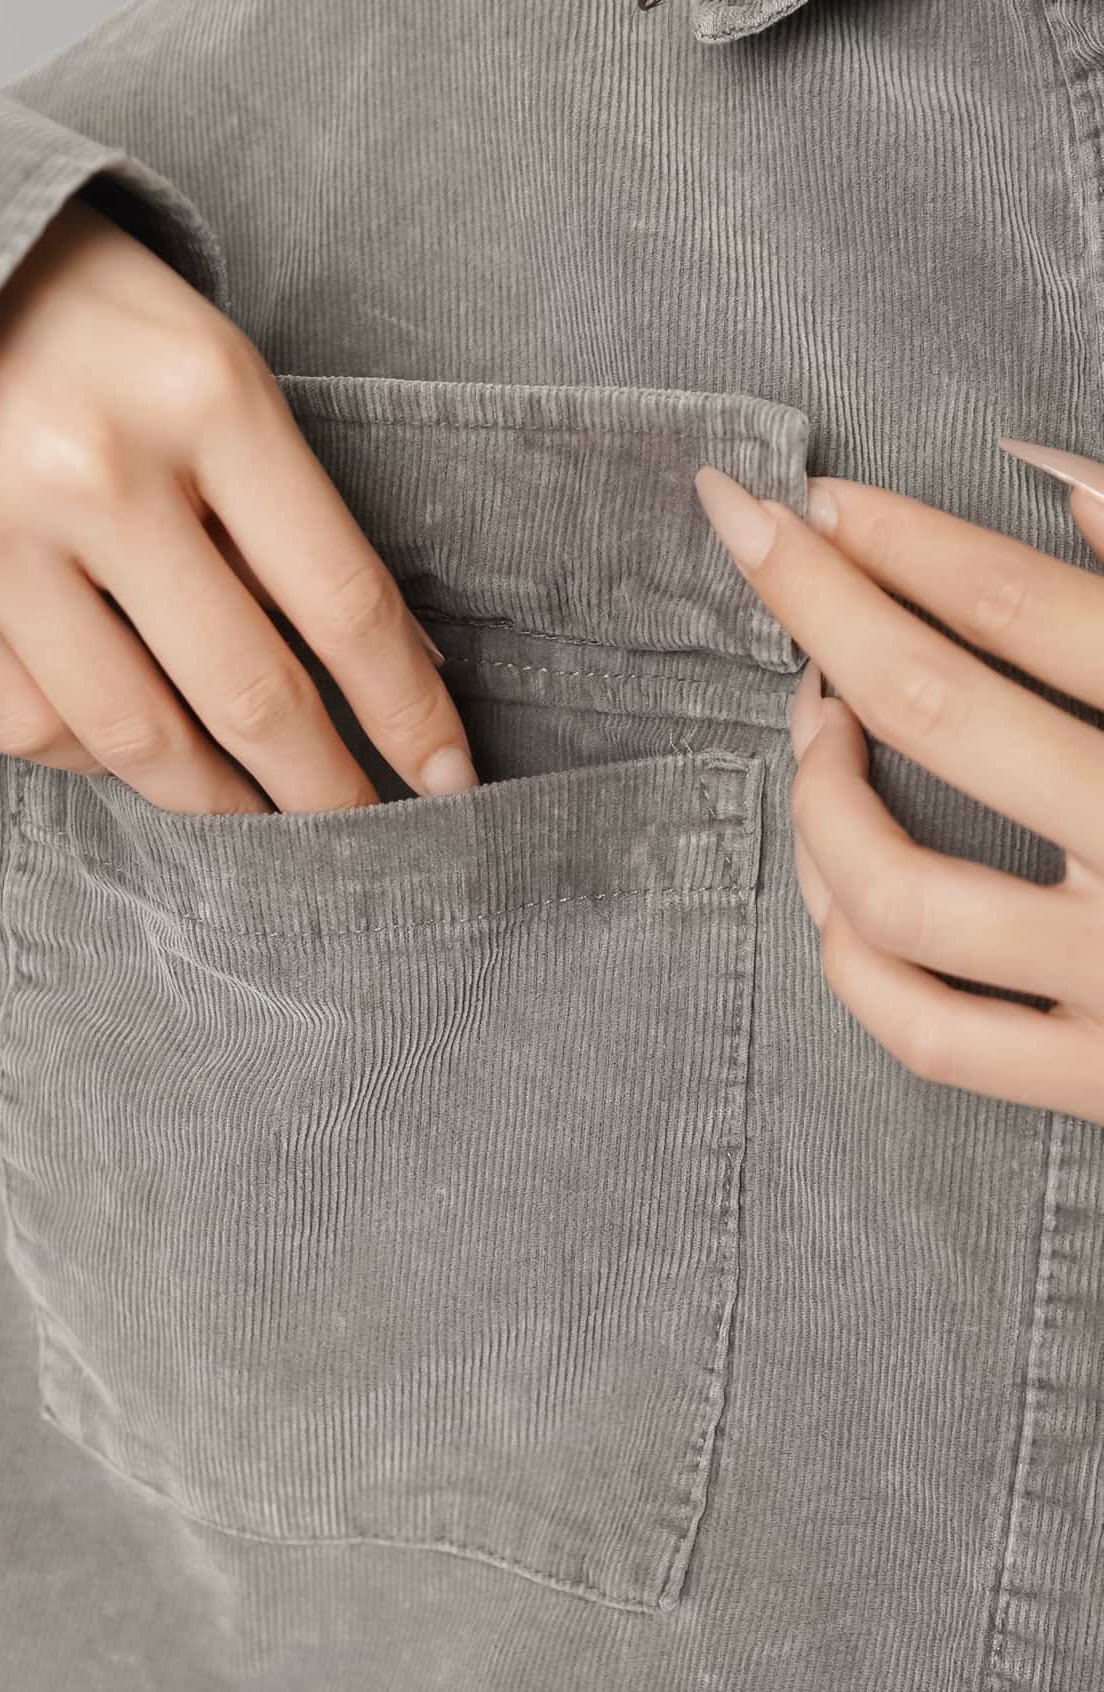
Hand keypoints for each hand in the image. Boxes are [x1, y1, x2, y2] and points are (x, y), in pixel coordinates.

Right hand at [0, 197, 475, 814]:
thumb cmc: (75, 310)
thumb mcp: (205, 361)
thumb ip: (275, 506)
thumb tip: (377, 662)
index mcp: (202, 396)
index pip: (340, 598)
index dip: (406, 708)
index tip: (448, 777)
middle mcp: (98, 477)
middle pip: (249, 693)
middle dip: (323, 788)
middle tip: (362, 834)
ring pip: (138, 739)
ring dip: (217, 801)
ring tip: (258, 816)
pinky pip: (35, 728)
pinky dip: (97, 759)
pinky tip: (130, 747)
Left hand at [694, 448, 1103, 1125]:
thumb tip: (1058, 479)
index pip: (1027, 606)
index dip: (905, 541)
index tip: (819, 500)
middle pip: (937, 710)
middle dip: (821, 607)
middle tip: (753, 539)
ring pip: (895, 886)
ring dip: (819, 793)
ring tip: (812, 730)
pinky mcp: (1097, 1080)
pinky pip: (922, 1029)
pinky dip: (847, 952)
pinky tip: (833, 885)